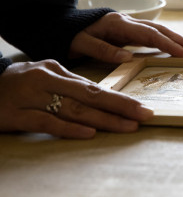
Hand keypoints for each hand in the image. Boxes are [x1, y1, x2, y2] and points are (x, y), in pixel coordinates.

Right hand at [0, 59, 152, 138]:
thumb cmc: (17, 84)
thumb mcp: (44, 77)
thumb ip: (70, 86)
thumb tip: (100, 98)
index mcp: (56, 71)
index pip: (94, 86)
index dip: (119, 98)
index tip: (141, 107)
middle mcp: (47, 81)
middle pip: (90, 95)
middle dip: (120, 106)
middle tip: (145, 115)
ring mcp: (31, 98)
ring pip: (73, 109)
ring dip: (103, 119)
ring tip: (127, 127)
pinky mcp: (16, 115)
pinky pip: (46, 122)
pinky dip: (69, 128)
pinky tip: (89, 132)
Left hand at [69, 12, 182, 62]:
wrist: (64, 23)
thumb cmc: (72, 34)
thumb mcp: (81, 43)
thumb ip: (103, 50)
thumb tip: (128, 58)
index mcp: (119, 24)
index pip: (150, 34)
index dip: (169, 44)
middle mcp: (130, 22)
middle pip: (162, 30)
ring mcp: (132, 25)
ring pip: (161, 31)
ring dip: (180, 40)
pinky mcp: (132, 30)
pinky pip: (155, 35)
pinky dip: (169, 41)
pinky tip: (179, 49)